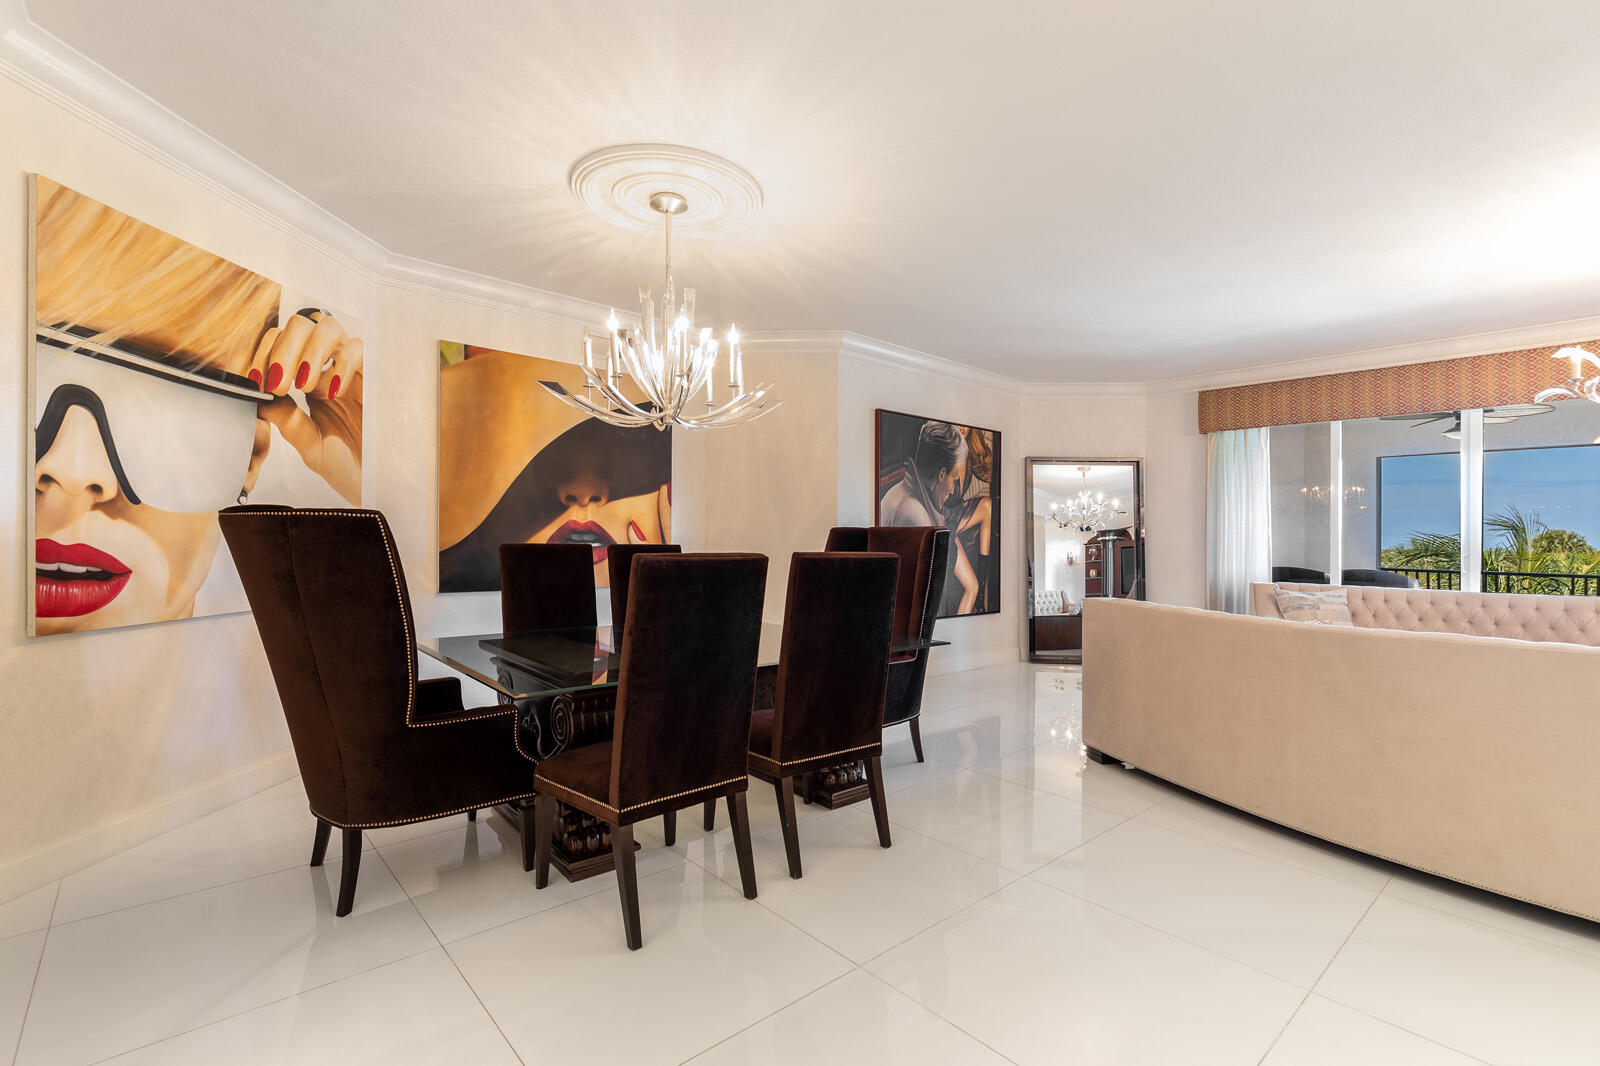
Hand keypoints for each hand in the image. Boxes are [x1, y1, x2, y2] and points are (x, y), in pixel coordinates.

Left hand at [247, 311, 363, 503]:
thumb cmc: (346, 467)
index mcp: (303, 382)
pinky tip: (332, 392)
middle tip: (279, 382)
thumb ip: (285, 418)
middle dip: (282, 347)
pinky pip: (357, 349)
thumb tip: (257, 393)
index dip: (263, 355)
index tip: (257, 381)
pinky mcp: (374, 376)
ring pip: (327, 326)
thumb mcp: (308, 444)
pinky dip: (340, 365)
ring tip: (304, 385)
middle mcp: (325, 369)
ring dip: (309, 349)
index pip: (277, 345)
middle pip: (299, 325)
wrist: (379, 484)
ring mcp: (350, 369)